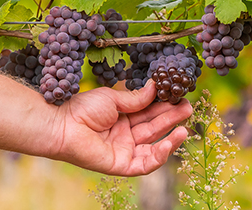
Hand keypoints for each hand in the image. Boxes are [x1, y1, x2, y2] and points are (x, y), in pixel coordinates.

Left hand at [50, 79, 192, 174]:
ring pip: (153, 145)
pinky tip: (170, 142)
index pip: (149, 112)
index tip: (178, 95)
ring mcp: (124, 150)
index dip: (164, 105)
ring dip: (170, 136)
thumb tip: (155, 87)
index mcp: (122, 118)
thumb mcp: (113, 98)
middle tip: (188, 106)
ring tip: (185, 124)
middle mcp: (125, 135)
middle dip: (172, 118)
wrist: (62, 124)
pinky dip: (159, 155)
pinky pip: (144, 163)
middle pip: (154, 127)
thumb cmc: (82, 108)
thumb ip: (136, 98)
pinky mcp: (120, 165)